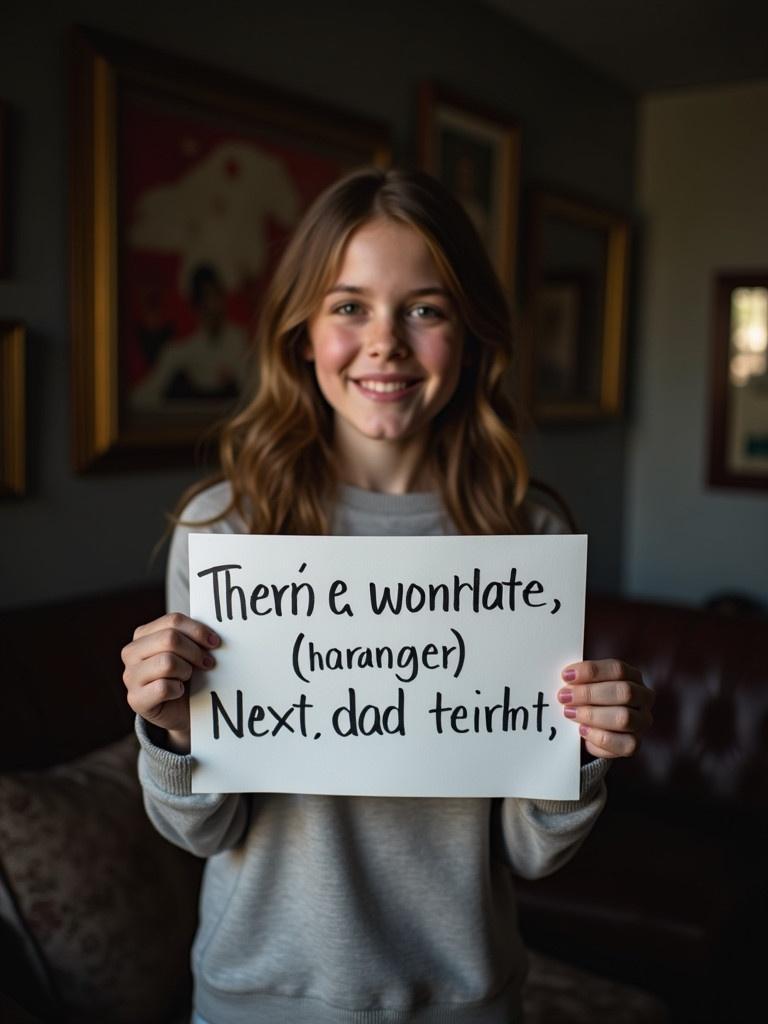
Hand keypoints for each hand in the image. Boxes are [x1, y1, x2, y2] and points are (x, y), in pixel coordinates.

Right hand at [121, 613, 219, 751]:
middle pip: (170, 639)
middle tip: (207, 663)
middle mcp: (131, 652)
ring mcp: (130, 676)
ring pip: (167, 662)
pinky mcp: (135, 699)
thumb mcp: (188, 651)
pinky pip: (163, 687)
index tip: (215, 642)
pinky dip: (177, 690)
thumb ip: (192, 637)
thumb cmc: (186, 676)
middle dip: (195, 651)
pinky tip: (178, 691)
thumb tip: (211, 634)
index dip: (198, 630)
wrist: (181, 710)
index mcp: (143, 634)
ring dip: (186, 671)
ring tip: (188, 677)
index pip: (173, 620)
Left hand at [557, 659, 653, 759]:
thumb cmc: (590, 699)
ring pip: (624, 718)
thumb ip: (580, 679)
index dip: (592, 671)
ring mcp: (642, 721)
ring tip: (570, 713)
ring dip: (592, 715)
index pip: (617, 669)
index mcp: (633, 676)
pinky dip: (600, 737)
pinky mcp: (635, 743)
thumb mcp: (586, 684)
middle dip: (589, 694)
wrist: (592, 728)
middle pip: (623, 692)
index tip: (566, 676)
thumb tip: (566, 677)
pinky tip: (582, 730)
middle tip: (564, 697)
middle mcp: (643, 697)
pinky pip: (624, 743)